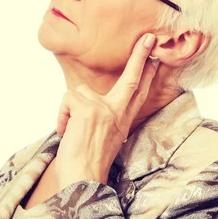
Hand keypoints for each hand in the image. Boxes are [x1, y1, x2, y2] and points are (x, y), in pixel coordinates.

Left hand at [54, 33, 159, 191]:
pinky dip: (61, 116)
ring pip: (80, 93)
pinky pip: (68, 100)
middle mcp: (117, 114)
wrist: (82, 181)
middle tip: (147, 37)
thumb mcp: (103, 139)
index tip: (155, 59)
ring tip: (70, 131)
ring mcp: (105, 110)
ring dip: (69, 109)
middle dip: (140, 57)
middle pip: (131, 80)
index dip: (147, 76)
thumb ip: (103, 118)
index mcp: (122, 122)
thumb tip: (86, 101)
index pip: (138, 94)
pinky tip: (66, 131)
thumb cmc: (86, 164)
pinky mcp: (89, 110)